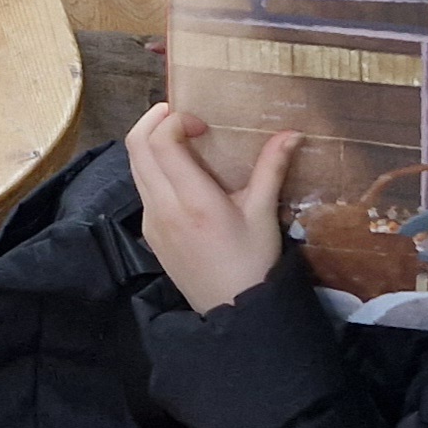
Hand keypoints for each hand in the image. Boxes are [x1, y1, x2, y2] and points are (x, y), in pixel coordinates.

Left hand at [126, 102, 299, 315]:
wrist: (236, 314)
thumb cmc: (254, 263)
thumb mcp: (264, 214)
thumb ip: (271, 168)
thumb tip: (292, 132)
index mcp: (192, 200)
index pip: (161, 142)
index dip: (175, 120)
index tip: (202, 124)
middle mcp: (163, 207)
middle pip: (136, 147)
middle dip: (152, 120)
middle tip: (178, 114)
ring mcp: (151, 221)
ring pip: (135, 167)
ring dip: (149, 144)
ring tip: (179, 139)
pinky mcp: (150, 234)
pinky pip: (141, 189)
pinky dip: (151, 168)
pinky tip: (178, 174)